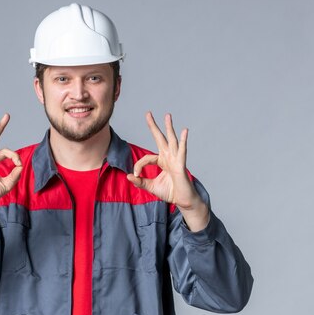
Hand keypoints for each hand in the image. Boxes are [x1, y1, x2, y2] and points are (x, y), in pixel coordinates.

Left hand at [127, 112, 208, 229]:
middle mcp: (169, 157)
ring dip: (169, 128)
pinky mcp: (181, 165)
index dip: (138, 166)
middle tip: (148, 113)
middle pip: (160, 139)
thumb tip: (128, 176)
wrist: (182, 201)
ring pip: (171, 140)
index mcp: (162, 161)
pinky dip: (183, 141)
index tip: (135, 175)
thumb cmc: (170, 192)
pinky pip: (182, 151)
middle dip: (154, 126)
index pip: (146, 158)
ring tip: (167, 116)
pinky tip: (184, 131)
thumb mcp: (151, 187)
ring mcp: (176, 159)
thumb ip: (140, 182)